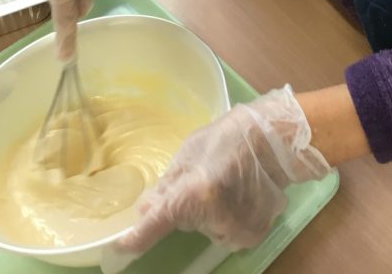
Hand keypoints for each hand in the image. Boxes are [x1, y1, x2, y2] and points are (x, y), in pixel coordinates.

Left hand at [119, 85, 331, 254]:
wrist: (276, 140)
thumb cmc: (230, 137)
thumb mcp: (190, 152)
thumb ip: (168, 185)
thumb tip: (145, 209)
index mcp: (195, 194)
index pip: (156, 225)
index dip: (134, 240)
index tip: (115, 253)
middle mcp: (215, 220)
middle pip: (186, 222)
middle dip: (189, 206)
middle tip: (207, 178)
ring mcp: (236, 231)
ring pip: (208, 229)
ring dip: (211, 213)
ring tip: (229, 183)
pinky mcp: (253, 236)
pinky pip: (229, 232)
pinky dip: (231, 218)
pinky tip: (243, 194)